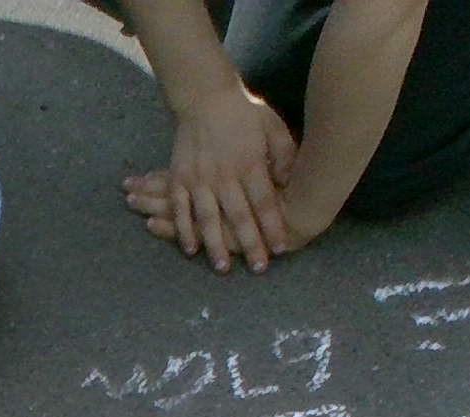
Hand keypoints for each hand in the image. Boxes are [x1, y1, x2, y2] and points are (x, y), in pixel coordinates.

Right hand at [122, 85, 299, 272]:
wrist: (206, 96)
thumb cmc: (244, 112)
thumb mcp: (273, 127)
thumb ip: (283, 154)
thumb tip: (288, 182)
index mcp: (249, 163)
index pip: (264, 202)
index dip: (273, 226)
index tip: (281, 247)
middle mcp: (224, 174)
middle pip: (239, 216)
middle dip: (250, 244)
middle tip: (259, 267)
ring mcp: (199, 178)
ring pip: (208, 218)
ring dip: (216, 245)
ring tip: (223, 267)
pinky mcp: (180, 178)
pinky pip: (181, 209)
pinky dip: (184, 230)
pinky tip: (191, 249)